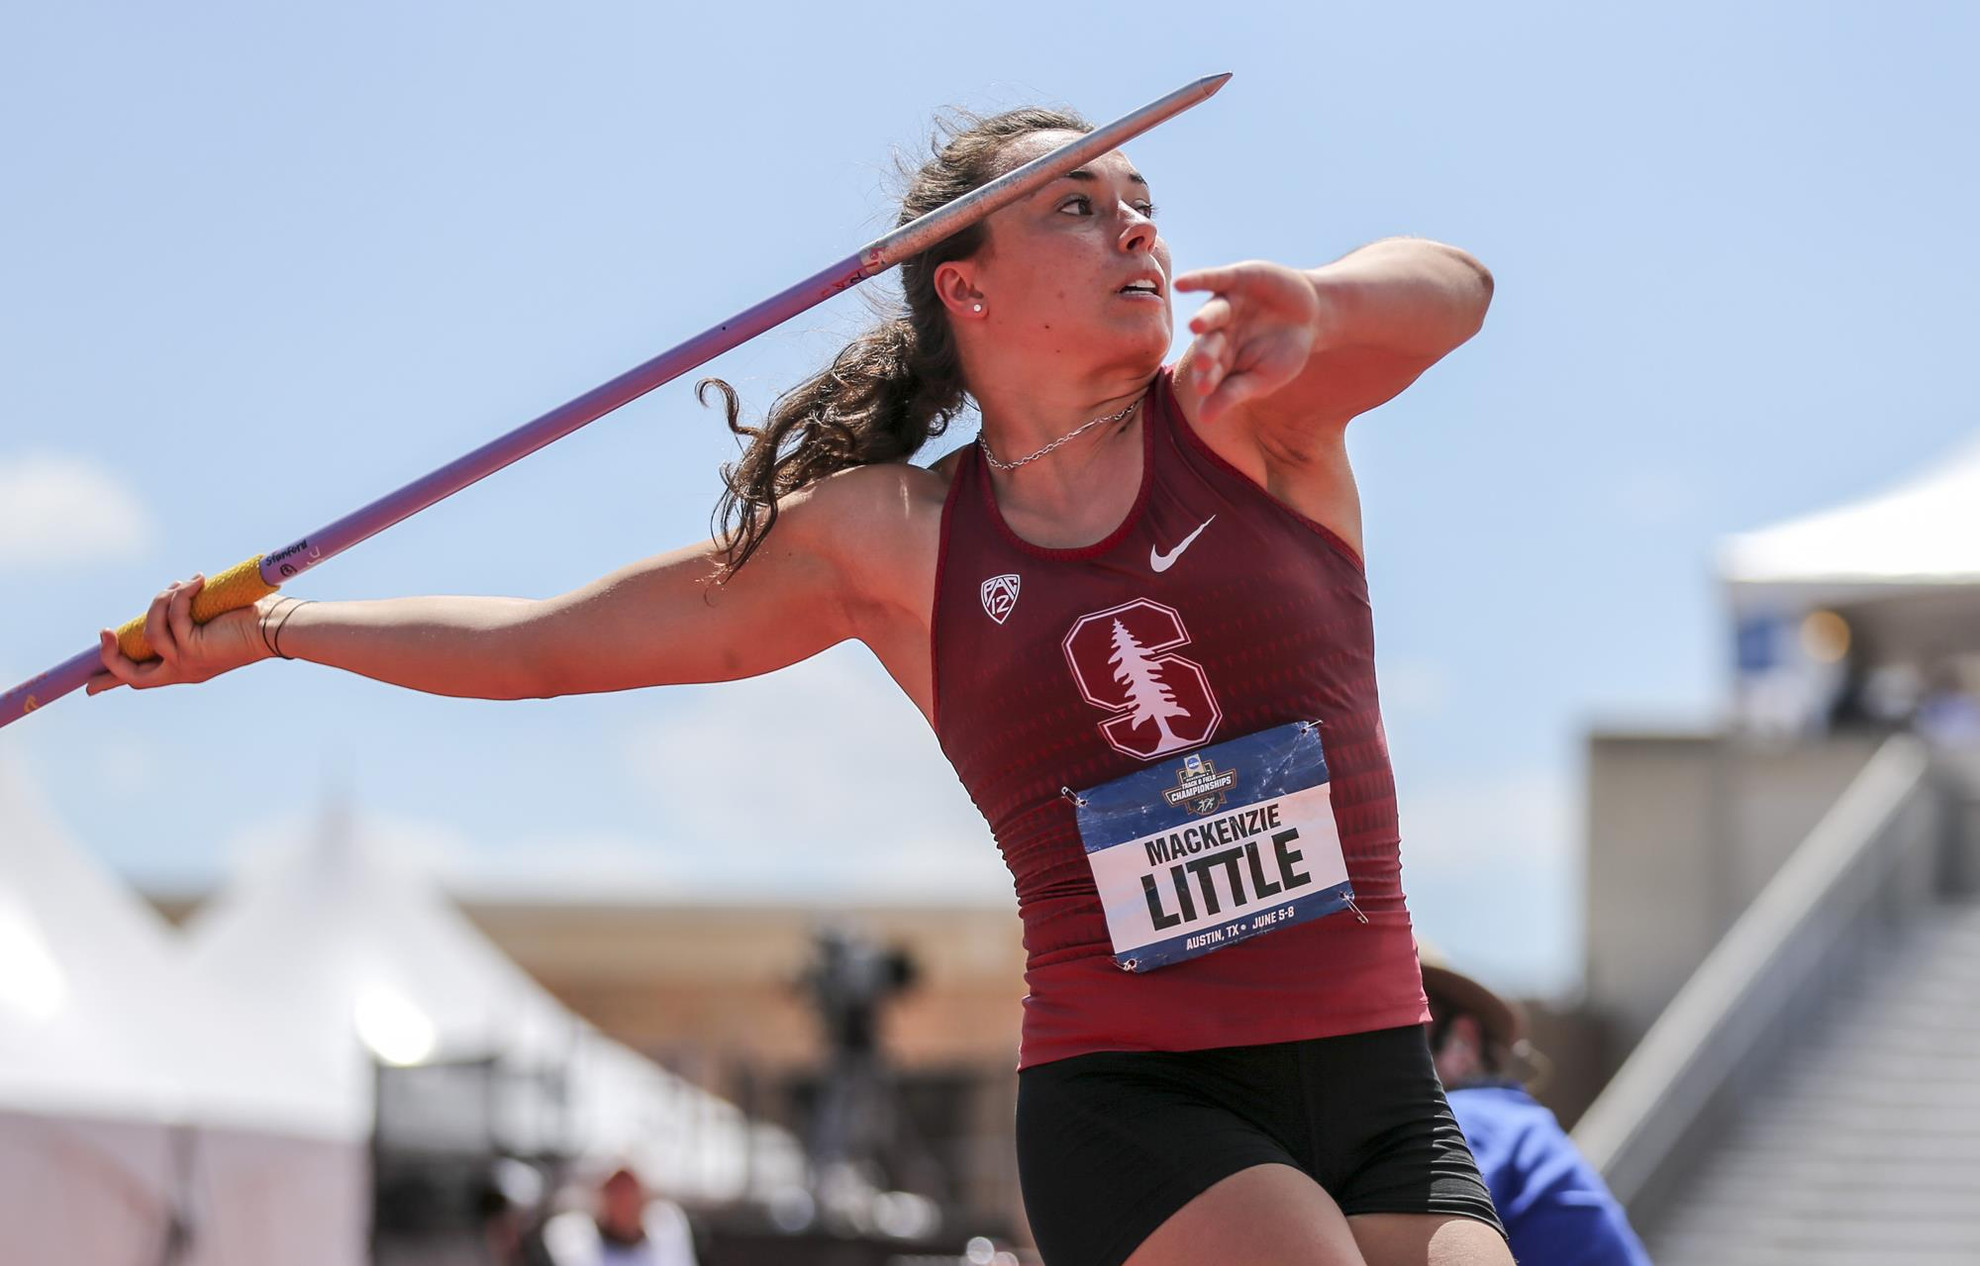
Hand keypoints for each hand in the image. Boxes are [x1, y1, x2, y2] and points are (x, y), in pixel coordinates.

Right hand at [87, 576, 271, 695]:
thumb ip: (189, 613)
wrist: (280, 626)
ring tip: (185, 584)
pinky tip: (199, 581)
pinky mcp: (194, 650)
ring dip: (161, 601)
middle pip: (132, 676)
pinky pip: (173, 618)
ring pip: (150, 633)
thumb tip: (179, 590)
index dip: (113, 679)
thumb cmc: (254, 618)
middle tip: (106, 632)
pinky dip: (182, 595)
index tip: (90, 685)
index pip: (143, 678)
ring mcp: (187, 663)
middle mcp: (184, 670)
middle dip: (112, 656)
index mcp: (185, 666)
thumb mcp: (212, 617)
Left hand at [1175, 261, 1325, 424]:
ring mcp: (1225, 306)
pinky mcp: (1233, 280)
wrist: (1311, 316)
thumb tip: (1204, 419)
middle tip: (1206, 363)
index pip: (1212, 372)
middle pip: (1210, 343)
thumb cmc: (1284, 353)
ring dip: (1204, 319)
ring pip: (1212, 313)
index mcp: (1221, 358)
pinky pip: (1213, 279)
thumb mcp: (1263, 377)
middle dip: (1208, 352)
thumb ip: (1234, 393)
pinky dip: (1198, 280)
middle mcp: (1217, 332)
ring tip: (1195, 326)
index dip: (1209, 379)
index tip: (1205, 390)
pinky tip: (1180, 284)